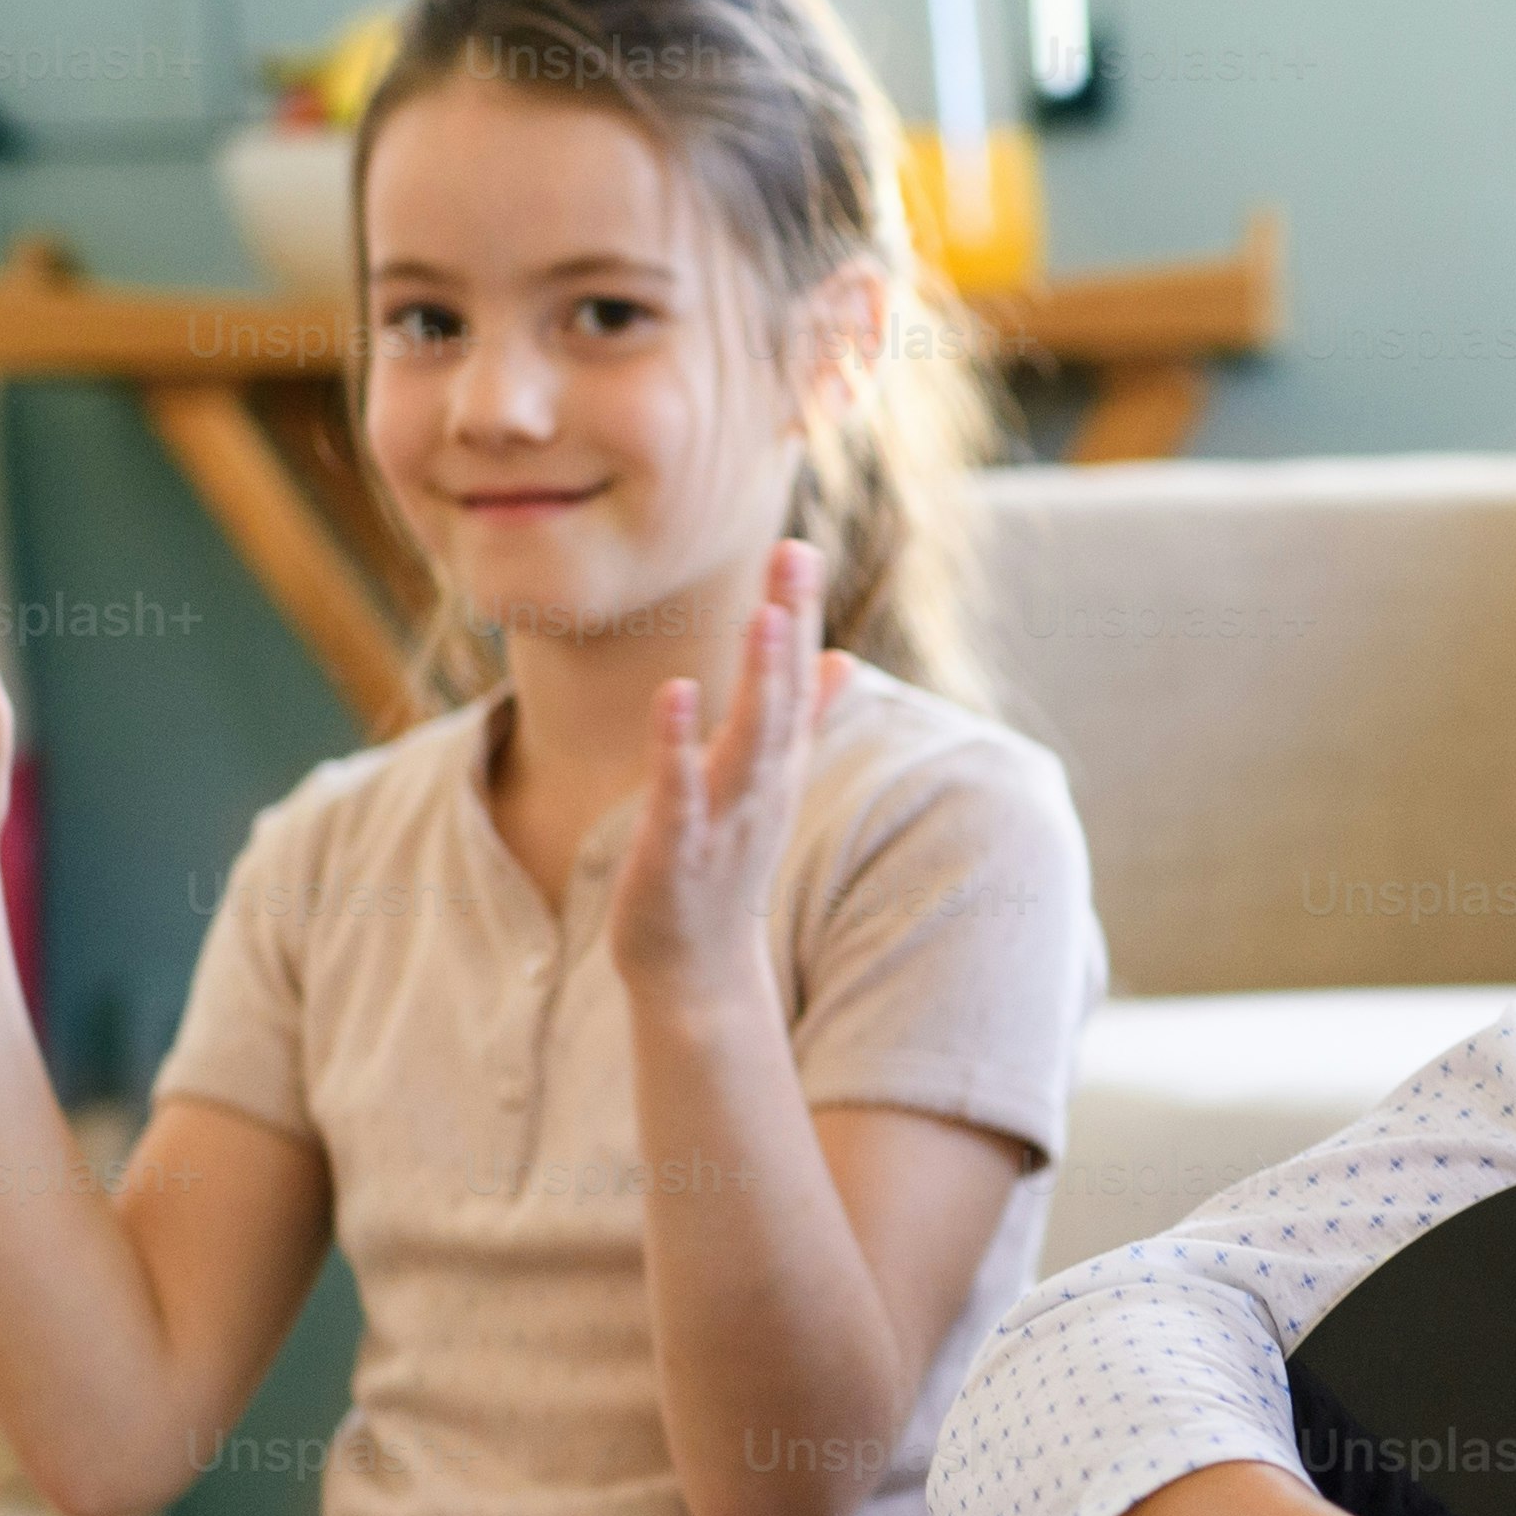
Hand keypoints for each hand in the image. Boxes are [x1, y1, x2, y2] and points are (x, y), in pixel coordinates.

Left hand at [612, 541, 844, 1010]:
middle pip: (781, 698)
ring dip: (760, 680)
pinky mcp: (678, 851)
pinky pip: (684, 793)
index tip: (795, 546)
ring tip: (763, 617)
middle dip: (788, 628)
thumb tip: (839, 659)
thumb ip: (802, 719)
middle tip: (793, 556)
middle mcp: (762, 786)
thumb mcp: (768, 785)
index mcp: (777, 765)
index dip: (797, 613)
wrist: (694, 969)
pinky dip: (681, 745)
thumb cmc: (723, 867)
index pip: (794, 678)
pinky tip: (676, 691)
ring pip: (751, 743)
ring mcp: (725, 819)